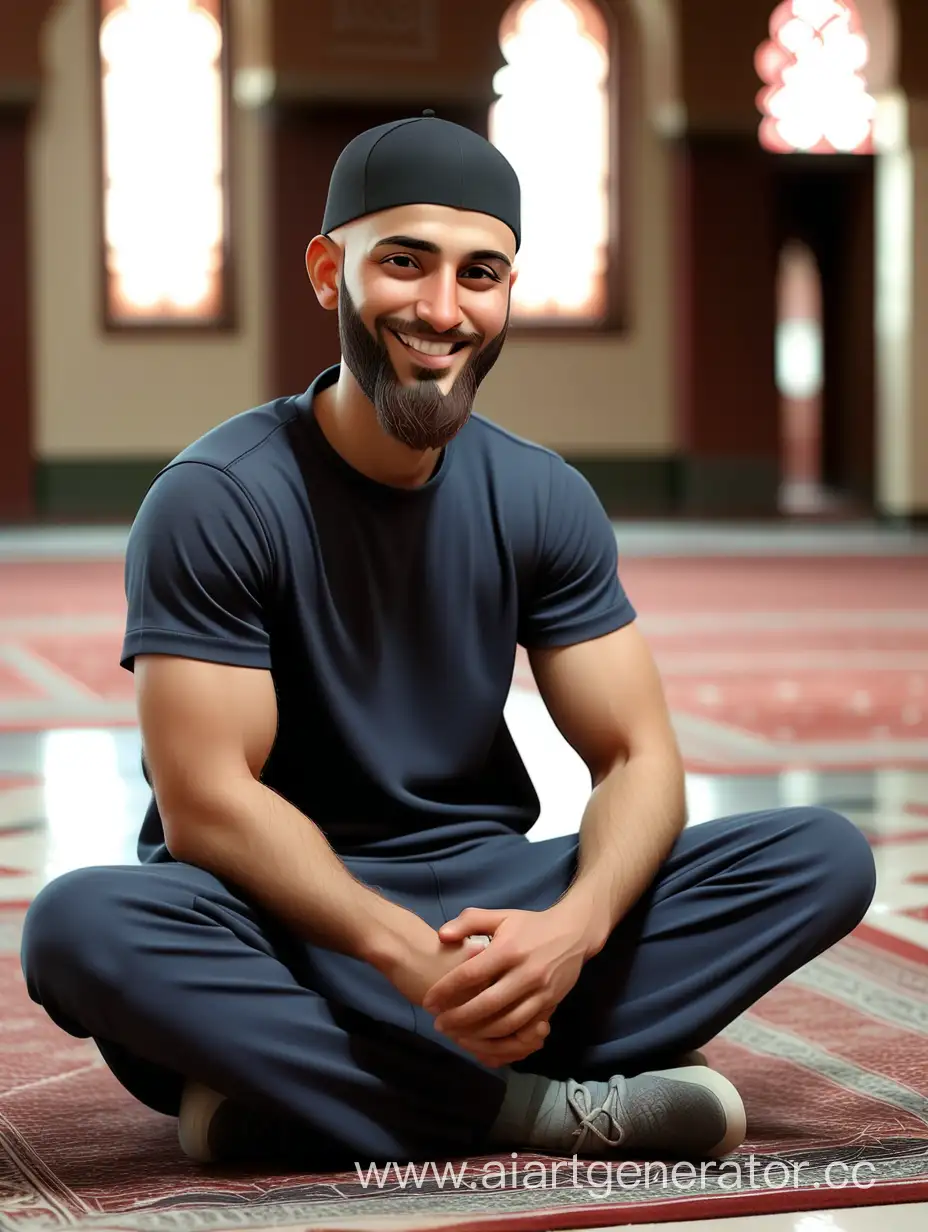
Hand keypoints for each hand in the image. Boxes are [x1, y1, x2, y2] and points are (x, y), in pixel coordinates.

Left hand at [421, 903, 592, 1061]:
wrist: (573, 933)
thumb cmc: (530, 925)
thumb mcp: (501, 916)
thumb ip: (469, 921)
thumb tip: (442, 935)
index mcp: (509, 949)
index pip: (471, 974)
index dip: (447, 990)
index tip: (429, 1001)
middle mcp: (525, 973)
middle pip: (487, 1004)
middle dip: (459, 1018)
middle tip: (438, 1024)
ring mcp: (540, 992)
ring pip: (506, 1023)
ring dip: (478, 1034)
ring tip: (457, 1035)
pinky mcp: (550, 1005)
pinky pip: (524, 1030)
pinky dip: (503, 1039)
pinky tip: (485, 1041)